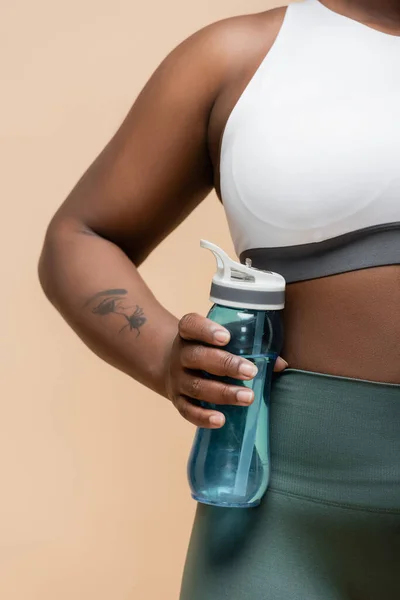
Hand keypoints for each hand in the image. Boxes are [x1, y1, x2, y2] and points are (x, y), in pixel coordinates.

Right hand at [164, 313, 287, 428]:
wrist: (172, 367)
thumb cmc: (209, 351)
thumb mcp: (220, 342)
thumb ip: (248, 347)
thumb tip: (280, 364)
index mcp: (189, 334)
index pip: (191, 325)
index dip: (206, 330)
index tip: (226, 337)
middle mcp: (180, 355)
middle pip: (197, 357)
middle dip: (225, 364)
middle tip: (250, 371)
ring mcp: (177, 379)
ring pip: (196, 386)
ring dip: (223, 392)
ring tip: (247, 397)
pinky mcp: (177, 400)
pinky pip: (187, 410)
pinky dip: (203, 416)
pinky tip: (221, 420)